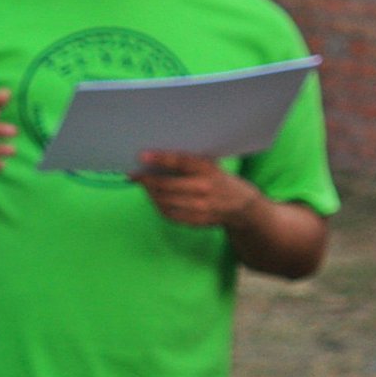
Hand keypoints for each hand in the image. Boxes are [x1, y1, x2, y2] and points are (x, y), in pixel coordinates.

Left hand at [132, 150, 261, 228]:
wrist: (241, 205)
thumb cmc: (217, 178)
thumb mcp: (209, 164)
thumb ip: (187, 162)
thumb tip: (154, 159)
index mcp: (207, 169)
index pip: (180, 162)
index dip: (160, 158)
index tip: (142, 156)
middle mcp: (204, 188)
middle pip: (167, 186)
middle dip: (147, 181)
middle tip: (134, 175)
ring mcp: (200, 207)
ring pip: (165, 202)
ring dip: (150, 194)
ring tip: (144, 186)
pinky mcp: (197, 221)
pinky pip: (170, 215)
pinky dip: (158, 206)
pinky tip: (155, 199)